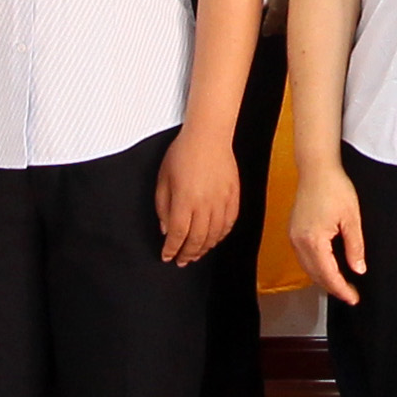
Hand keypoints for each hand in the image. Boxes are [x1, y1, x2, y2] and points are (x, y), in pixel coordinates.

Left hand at [152, 129, 233, 266]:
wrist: (208, 136)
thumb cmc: (183, 153)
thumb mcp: (163, 179)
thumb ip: (163, 207)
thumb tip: (166, 228)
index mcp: (184, 200)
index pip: (178, 234)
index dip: (172, 249)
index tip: (167, 256)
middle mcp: (204, 204)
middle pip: (197, 239)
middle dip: (187, 254)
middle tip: (182, 260)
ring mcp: (221, 201)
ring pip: (214, 235)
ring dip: (204, 248)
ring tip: (196, 253)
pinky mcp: (233, 197)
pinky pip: (229, 223)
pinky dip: (221, 235)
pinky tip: (214, 239)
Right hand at [288, 158, 363, 306]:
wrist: (316, 169)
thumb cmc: (335, 188)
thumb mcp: (352, 218)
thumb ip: (355, 247)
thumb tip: (358, 270)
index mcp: (314, 240)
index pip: (328, 274)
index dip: (342, 289)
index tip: (354, 298)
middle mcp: (299, 242)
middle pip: (316, 275)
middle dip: (333, 288)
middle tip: (351, 295)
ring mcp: (294, 237)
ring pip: (308, 268)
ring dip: (324, 279)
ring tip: (341, 286)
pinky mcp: (293, 231)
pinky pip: (303, 258)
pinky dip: (316, 268)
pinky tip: (328, 268)